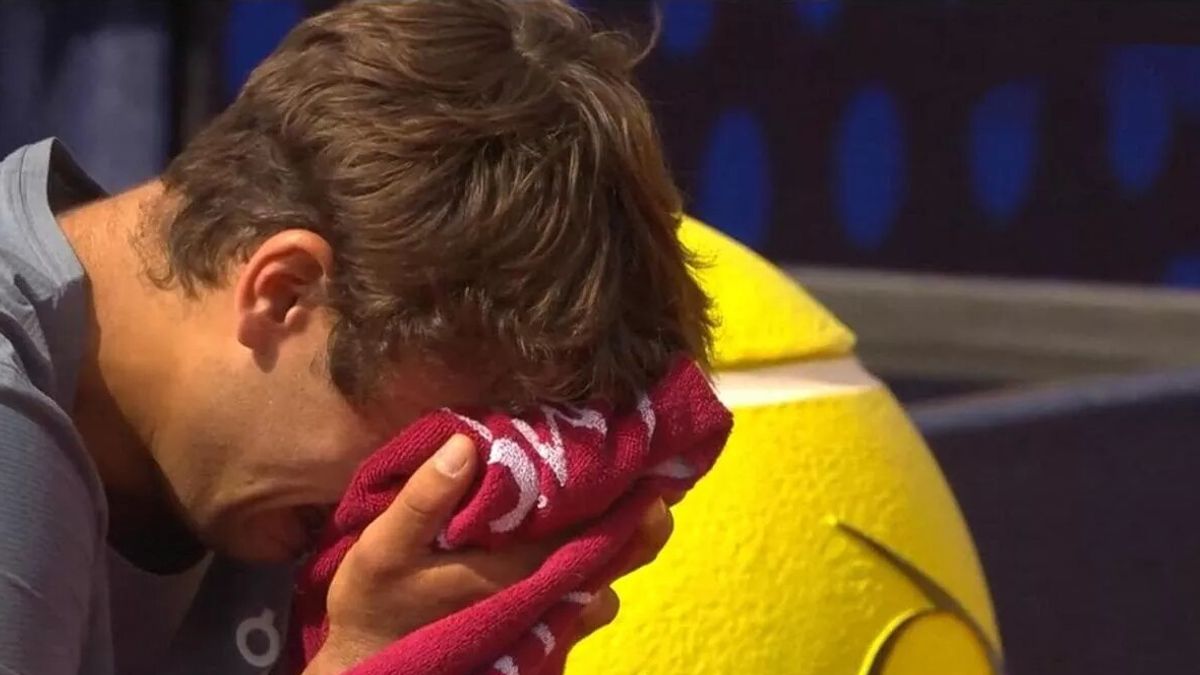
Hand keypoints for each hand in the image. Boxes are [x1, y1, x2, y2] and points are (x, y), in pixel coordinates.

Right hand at [304, 434, 676, 673]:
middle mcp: (539, 599)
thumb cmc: (374, 603)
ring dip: (613, 549)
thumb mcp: (381, 548)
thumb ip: (422, 499)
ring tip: (619, 500)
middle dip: (636, 518)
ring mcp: (542, 624)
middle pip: (612, 560)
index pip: (591, 531)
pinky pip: (581, 608)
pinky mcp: (535, 640)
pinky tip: (582, 542)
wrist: (368, 667)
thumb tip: (465, 445)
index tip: (652, 460)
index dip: (629, 498)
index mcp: (512, 571)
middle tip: (652, 473)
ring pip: (602, 587)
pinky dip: (592, 578)